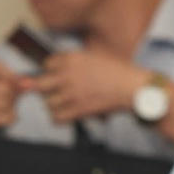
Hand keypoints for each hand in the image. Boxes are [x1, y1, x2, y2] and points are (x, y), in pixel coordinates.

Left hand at [28, 51, 145, 122]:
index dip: (52, 71)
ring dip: (55, 105)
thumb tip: (53, 66)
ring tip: (66, 104)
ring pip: (47, 103)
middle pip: (39, 84)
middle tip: (54, 91)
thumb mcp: (94, 56)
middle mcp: (68, 74)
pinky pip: (56, 118)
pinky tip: (68, 114)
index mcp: (72, 58)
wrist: (135, 88)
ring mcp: (72, 93)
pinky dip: (60, 118)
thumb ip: (73, 60)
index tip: (59, 76)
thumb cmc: (119, 72)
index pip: (46, 64)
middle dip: (45, 89)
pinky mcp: (79, 109)